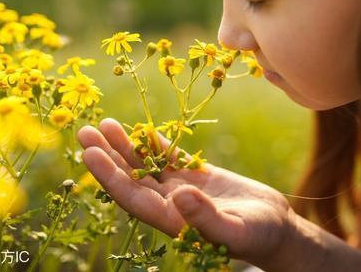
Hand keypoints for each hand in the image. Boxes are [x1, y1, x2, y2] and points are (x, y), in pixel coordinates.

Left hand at [77, 118, 295, 265]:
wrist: (276, 228)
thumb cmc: (258, 236)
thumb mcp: (236, 230)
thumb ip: (207, 217)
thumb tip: (179, 197)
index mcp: (172, 220)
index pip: (132, 196)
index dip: (109, 176)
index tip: (90, 154)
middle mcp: (169, 204)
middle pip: (131, 178)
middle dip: (107, 156)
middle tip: (84, 131)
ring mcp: (182, 189)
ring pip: (147, 165)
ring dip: (125, 146)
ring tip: (104, 124)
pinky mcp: (197, 176)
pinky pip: (170, 157)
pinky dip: (155, 144)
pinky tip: (140, 129)